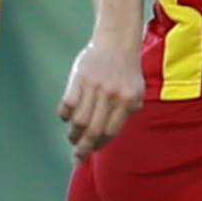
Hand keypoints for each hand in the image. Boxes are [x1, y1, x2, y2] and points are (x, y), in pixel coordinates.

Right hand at [58, 40, 143, 159]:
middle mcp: (111, 96)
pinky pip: (67, 105)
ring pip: (79, 121)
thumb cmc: (126, 72)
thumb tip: (107, 138)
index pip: (111, 132)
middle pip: (93, 131)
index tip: (93, 150)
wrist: (117, 42)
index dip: (100, 144)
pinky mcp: (79, 78)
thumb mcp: (135, 92)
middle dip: (84, 149)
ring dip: (74, 134)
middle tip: (77, 158)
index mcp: (128, 101)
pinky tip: (68, 118)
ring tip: (73, 138)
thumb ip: (126, 113)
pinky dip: (66, 116)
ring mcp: (94, 87)